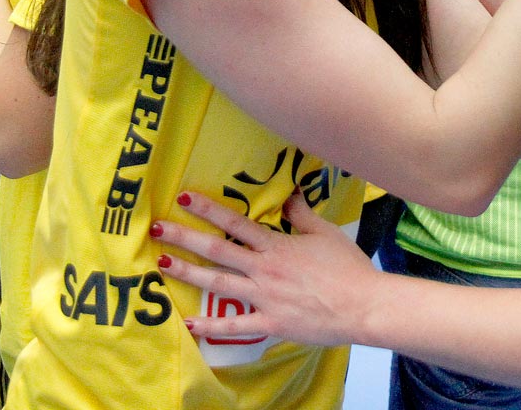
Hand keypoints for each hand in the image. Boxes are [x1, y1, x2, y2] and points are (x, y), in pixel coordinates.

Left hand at [153, 190, 377, 348]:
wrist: (362, 305)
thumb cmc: (347, 266)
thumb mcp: (326, 233)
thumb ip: (303, 213)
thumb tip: (289, 192)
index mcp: (277, 246)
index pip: (237, 223)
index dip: (210, 209)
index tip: (185, 198)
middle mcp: (264, 270)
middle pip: (218, 251)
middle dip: (186, 238)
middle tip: (158, 229)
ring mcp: (264, 298)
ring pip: (219, 284)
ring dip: (188, 274)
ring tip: (162, 265)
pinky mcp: (270, 323)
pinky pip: (235, 327)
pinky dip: (211, 326)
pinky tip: (188, 322)